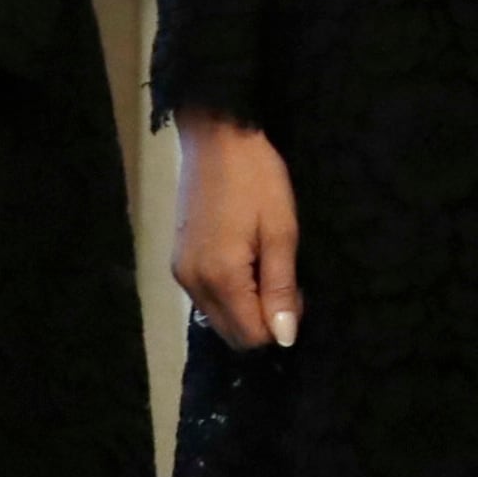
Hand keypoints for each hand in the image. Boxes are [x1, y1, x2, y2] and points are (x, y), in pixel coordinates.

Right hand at [174, 109, 303, 350]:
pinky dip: (231, 295)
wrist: (217, 139)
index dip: (280, 327)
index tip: (298, 296)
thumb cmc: (257, 180)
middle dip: (263, 321)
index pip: (249, 335)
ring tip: (270, 269)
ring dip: (247, 309)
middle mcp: (193, 283)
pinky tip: (249, 265)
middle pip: (231, 333)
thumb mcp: (281, 231)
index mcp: (220, 277)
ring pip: (218, 318)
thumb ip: (280, 287)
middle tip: (287, 285)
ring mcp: (181, 273)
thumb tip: (285, 337)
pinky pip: (207, 299)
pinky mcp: (179, 261)